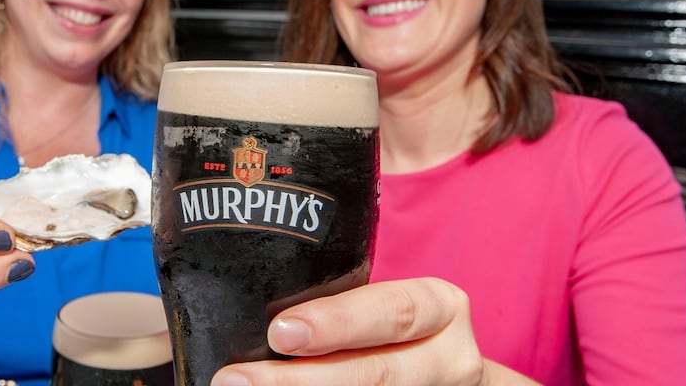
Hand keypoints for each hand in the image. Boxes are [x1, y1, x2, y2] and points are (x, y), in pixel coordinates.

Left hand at [211, 278, 489, 385]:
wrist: (444, 375)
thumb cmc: (393, 330)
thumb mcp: (384, 306)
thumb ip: (339, 306)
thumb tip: (246, 311)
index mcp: (438, 308)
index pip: (391, 311)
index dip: (337, 322)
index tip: (279, 331)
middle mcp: (448, 358)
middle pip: (378, 374)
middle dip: (301, 381)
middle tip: (237, 379)